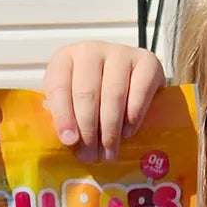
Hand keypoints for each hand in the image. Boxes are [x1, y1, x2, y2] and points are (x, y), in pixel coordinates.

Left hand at [41, 42, 164, 160]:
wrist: (132, 82)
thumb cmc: (97, 98)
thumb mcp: (73, 104)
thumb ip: (67, 117)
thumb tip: (71, 142)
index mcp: (66, 59)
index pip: (59, 85)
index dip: (63, 115)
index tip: (69, 141)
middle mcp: (92, 50)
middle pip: (87, 93)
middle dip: (88, 130)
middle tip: (91, 156)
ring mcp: (121, 53)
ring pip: (113, 94)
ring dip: (110, 129)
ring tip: (109, 152)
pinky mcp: (148, 62)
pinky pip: (140, 91)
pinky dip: (133, 115)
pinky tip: (128, 133)